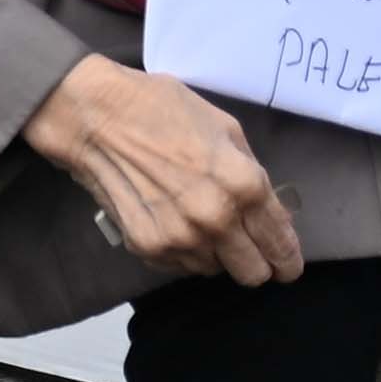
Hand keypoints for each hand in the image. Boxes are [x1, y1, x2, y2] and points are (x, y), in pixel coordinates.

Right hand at [29, 54, 299, 277]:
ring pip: (214, 271)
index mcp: (244, 184)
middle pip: (253, 273)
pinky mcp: (147, 245)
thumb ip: (251, 172)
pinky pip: (178, 265)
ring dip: (211, 253)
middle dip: (254, 262)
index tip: (284, 263)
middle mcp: (217, 219)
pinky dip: (179, 250)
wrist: (92, 114)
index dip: (288, 258)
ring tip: (193, 222)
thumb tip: (267, 210)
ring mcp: (180, 237)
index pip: (282, 244)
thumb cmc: (160, 108)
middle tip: (242, 246)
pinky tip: (167, 221)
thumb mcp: (224, 127)